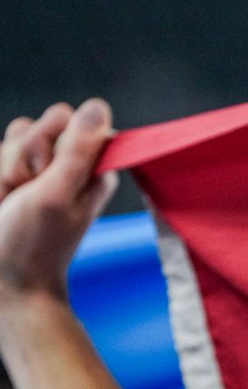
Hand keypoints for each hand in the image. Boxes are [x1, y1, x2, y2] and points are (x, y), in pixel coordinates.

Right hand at [0, 100, 116, 301]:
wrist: (7, 282)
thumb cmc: (33, 243)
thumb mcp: (56, 193)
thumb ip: (77, 150)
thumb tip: (98, 106)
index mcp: (91, 167)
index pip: (63, 118)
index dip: (46, 144)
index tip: (45, 178)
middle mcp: (67, 165)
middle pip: (33, 127)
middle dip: (21, 159)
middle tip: (26, 195)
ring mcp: (38, 174)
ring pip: (10, 142)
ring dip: (4, 173)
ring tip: (12, 204)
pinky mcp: (15, 181)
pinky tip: (1, 202)